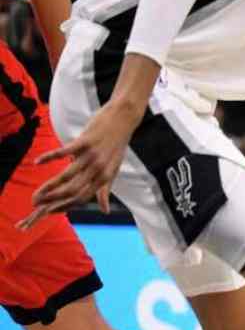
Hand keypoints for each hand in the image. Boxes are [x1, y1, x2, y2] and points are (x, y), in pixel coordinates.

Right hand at [19, 100, 139, 228]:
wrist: (124, 118)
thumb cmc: (116, 145)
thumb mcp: (113, 169)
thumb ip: (105, 189)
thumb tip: (105, 211)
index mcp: (105, 177)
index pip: (82, 198)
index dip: (65, 206)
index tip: (48, 211)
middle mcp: (99, 169)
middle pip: (73, 191)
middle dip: (53, 200)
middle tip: (35, 204)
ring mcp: (92, 155)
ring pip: (67, 176)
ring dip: (49, 187)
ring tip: (35, 194)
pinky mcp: (86, 141)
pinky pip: (64, 152)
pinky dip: (49, 157)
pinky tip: (37, 162)